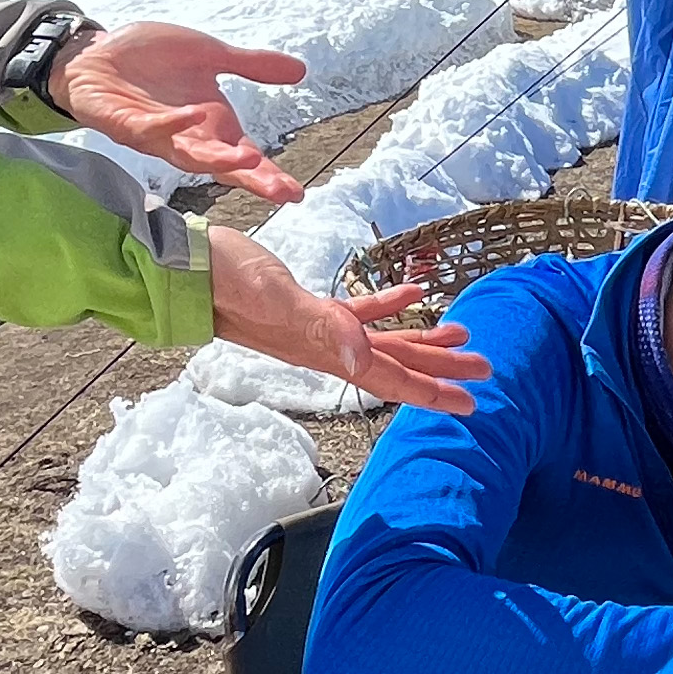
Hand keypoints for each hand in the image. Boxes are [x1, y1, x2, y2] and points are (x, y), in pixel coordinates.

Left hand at [55, 22, 307, 204]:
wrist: (97, 53)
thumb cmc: (152, 59)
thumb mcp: (210, 55)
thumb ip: (251, 65)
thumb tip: (301, 70)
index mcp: (210, 126)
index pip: (245, 157)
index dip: (268, 176)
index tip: (296, 193)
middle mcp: (186, 138)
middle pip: (222, 165)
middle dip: (250, 177)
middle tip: (280, 191)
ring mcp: (155, 134)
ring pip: (187, 155)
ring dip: (216, 159)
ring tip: (247, 158)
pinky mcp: (124, 122)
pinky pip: (149, 128)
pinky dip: (170, 124)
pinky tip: (192, 115)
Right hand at [206, 229, 488, 413]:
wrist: (186, 267)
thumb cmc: (226, 281)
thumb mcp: (277, 300)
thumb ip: (320, 326)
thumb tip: (360, 356)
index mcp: (323, 349)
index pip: (388, 378)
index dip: (432, 392)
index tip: (472, 406)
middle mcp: (325, 346)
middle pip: (396, 366)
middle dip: (441, 371)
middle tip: (486, 373)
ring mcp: (317, 328)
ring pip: (383, 341)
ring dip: (423, 340)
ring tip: (463, 336)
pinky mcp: (307, 305)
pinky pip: (359, 311)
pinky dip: (389, 305)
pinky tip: (414, 295)